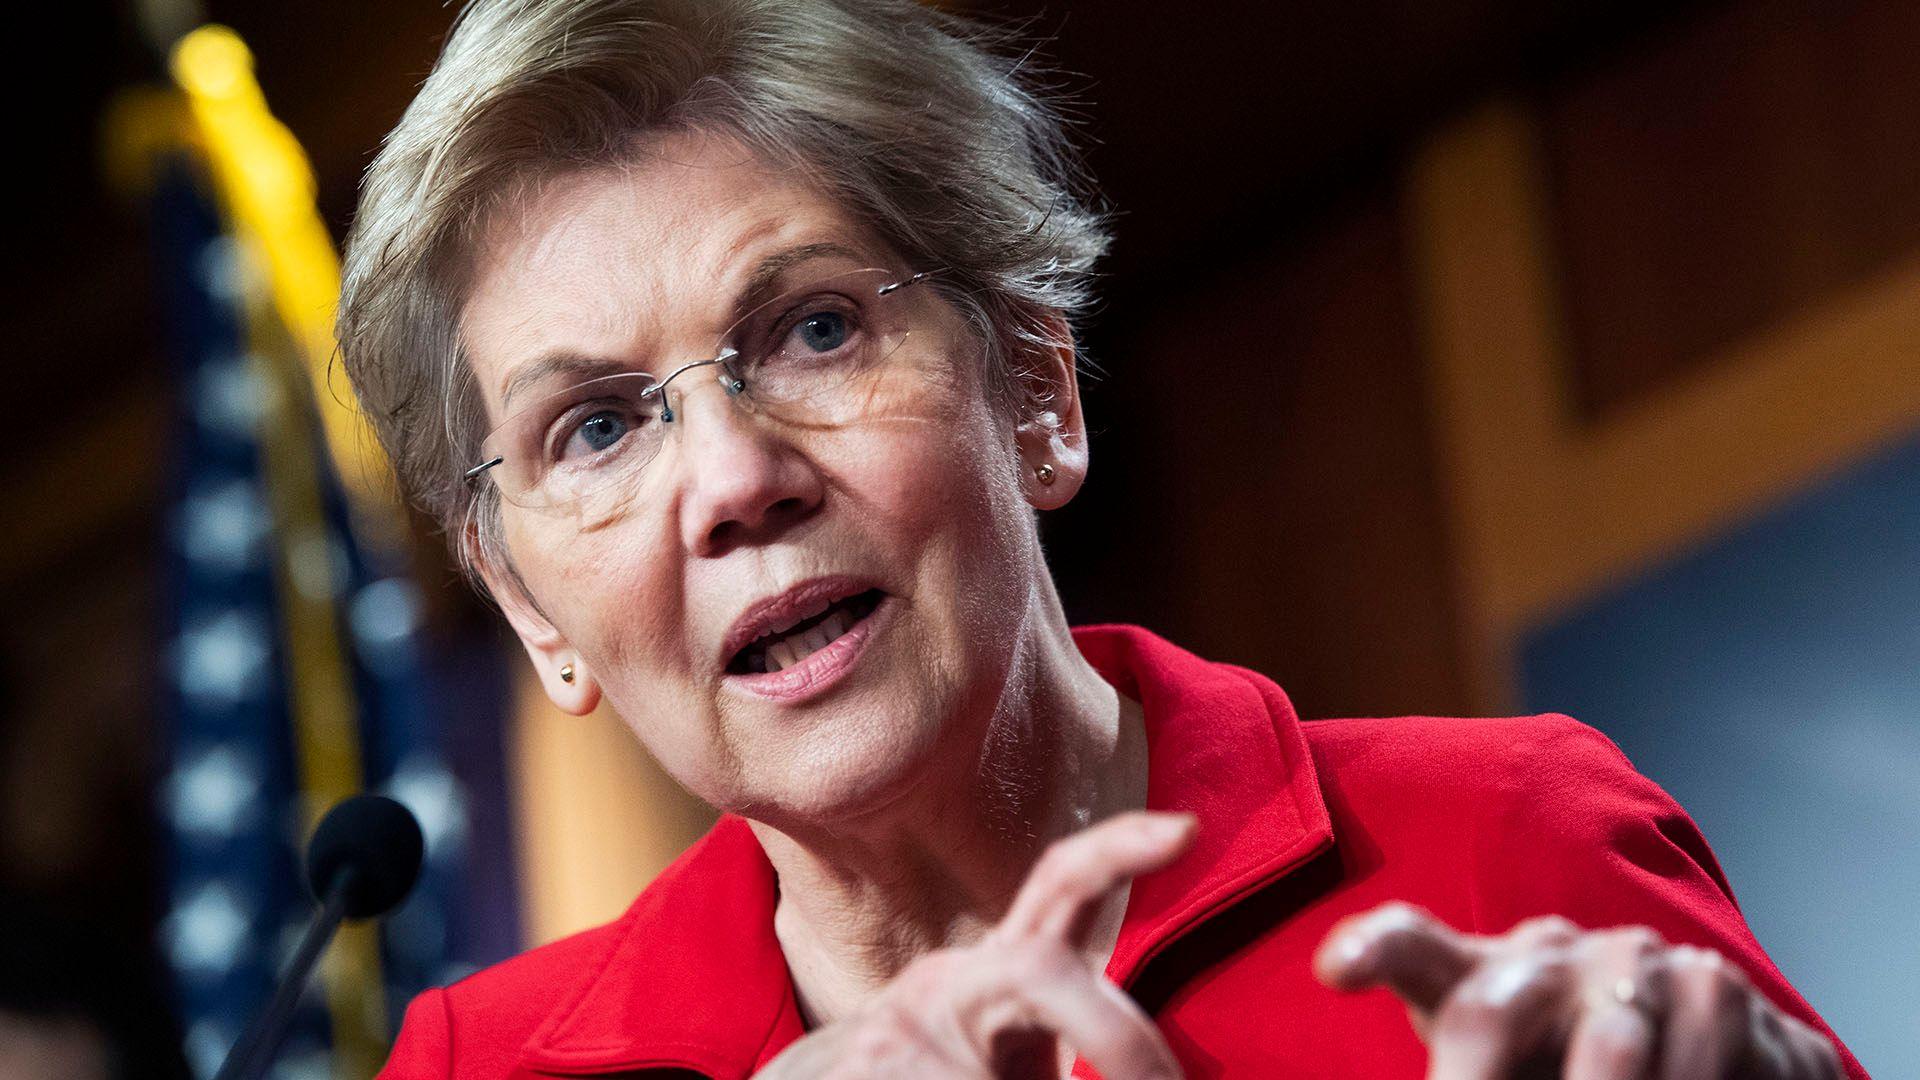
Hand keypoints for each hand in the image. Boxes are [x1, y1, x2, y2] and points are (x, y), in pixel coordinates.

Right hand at [757, 811, 1194, 1079]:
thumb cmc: (952, 1079)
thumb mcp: (1019, 1051)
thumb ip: (1075, 1028)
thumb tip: (1161, 1071)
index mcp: (1006, 967)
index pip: (1060, 882)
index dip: (1118, 846)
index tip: (1188, 828)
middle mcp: (952, 981)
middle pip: (1041, 971)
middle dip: (1115, 1036)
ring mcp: (900, 1027)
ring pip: (993, 1077)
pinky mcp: (863, 1069)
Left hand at [1314, 903, 1842, 1078]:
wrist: (1713, 1044)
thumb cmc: (1569, 1063)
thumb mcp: (1504, 1067)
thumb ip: (1468, 1069)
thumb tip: (1424, 1054)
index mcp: (1476, 975)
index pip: (1410, 945)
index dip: (1372, 949)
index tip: (1337, 970)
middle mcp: (1543, 956)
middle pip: (1493, 1007)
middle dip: (1472, 1078)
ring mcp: (1628, 959)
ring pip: (1609, 1040)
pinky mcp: (1713, 984)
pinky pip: (1696, 1048)